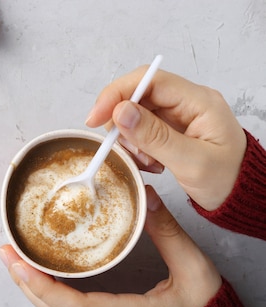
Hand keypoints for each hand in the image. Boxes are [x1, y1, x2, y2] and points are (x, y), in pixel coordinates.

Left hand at [0, 186, 221, 306]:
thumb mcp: (196, 270)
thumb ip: (167, 233)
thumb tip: (145, 196)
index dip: (42, 286)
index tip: (18, 263)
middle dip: (25, 282)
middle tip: (5, 252)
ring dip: (33, 289)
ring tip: (15, 260)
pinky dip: (49, 296)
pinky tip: (39, 276)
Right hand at [86, 68, 245, 210]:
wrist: (241, 196)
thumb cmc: (228, 180)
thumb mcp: (191, 162)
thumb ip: (154, 136)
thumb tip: (120, 112)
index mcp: (198, 101)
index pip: (148, 80)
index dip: (117, 94)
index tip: (96, 118)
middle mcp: (187, 102)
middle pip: (137, 95)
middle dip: (121, 121)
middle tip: (121, 148)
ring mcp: (178, 115)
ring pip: (135, 114)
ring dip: (129, 138)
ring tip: (146, 162)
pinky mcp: (170, 129)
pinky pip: (140, 129)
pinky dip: (136, 146)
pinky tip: (149, 163)